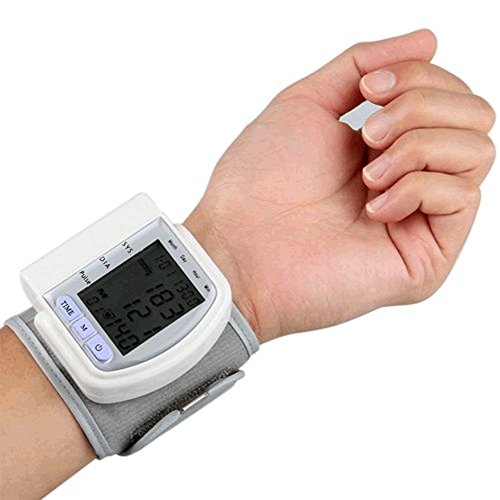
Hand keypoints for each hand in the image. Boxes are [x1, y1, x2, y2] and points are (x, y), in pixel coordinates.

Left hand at [185, 29, 495, 341]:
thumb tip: (430, 40)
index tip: (368, 89)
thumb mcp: (308, 101)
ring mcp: (418, 218)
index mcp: (383, 144)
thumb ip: (364, 64)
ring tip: (367, 174)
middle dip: (421, 105)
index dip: (418, 75)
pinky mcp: (426, 256)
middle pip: (473, 115)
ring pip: (477, 150)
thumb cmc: (259, 182)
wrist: (239, 246)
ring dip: (418, 146)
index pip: (446, 93)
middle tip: (369, 134)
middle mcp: (407, 178)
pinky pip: (462, 196)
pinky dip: (416, 188)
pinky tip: (373, 208)